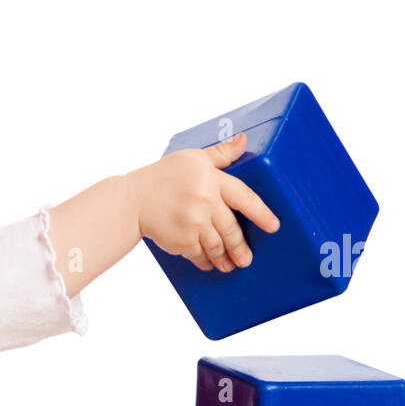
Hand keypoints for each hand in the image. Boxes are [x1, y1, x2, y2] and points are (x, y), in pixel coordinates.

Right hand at [125, 132, 279, 271]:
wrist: (131, 200)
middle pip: (231, 229)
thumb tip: (243, 140)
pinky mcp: (181, 240)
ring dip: (225, 258)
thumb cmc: (162, 176)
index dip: (261, 213)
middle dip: (240, 246)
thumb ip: (220, 153)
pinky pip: (199, 254)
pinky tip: (210, 264)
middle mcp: (205, 202)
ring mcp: (194, 223)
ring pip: (217, 245)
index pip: (244, 197)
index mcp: (211, 180)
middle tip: (246, 259)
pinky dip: (205, 261)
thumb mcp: (191, 157)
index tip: (273, 226)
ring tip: (230, 265)